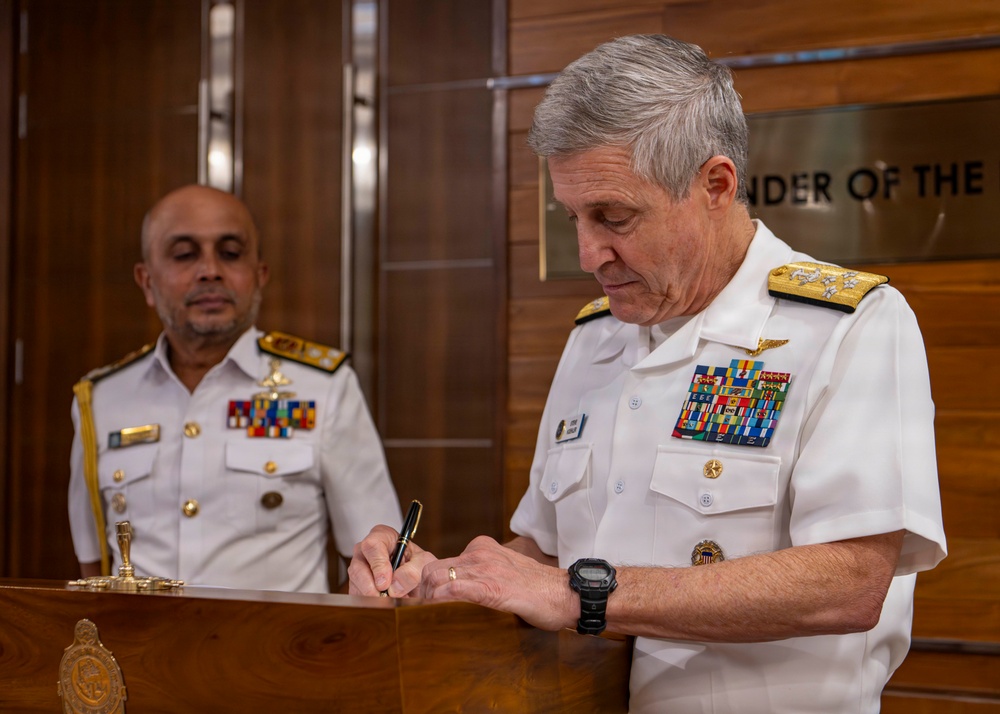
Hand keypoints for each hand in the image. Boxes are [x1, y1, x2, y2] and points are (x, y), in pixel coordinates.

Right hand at [348, 524, 436, 596]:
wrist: (419, 580)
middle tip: (386, 598)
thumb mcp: (423, 562)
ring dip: (374, 598)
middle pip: (358, 568)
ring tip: (393, 601)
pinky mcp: (357, 586)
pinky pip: (357, 597)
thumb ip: (413, 570)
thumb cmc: (418, 564)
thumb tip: (394, 586)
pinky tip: (387, 604)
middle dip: (371, 587)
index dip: (378, 565)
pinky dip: (372, 604)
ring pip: (356, 585)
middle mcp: (366, 552)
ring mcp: (359, 569)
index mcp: (381, 537)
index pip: (372, 546)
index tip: (385, 582)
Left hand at [418, 535, 575, 630]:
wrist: (563, 593)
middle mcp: (480, 554)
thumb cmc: (536, 588)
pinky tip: (433, 612)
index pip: (441, 561)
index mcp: (482, 548)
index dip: (425, 581)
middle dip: (418, 589)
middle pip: (432, 568)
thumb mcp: (503, 570)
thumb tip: (458, 589)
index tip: (417, 596)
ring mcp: (485, 569)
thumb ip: (482, 573)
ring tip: (418, 613)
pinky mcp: (491, 588)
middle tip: (412, 608)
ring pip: (438, 577)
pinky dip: (438, 601)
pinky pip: (453, 590)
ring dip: (423, 597)